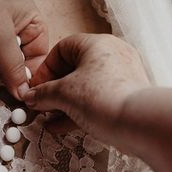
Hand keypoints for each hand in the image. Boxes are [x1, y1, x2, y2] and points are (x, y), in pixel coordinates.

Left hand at [0, 0, 47, 99]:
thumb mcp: (0, 37)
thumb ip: (13, 66)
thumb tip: (24, 94)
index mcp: (29, 16)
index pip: (41, 51)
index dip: (37, 73)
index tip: (30, 95)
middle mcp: (15, 24)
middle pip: (25, 58)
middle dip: (21, 77)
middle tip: (17, 100)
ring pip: (7, 61)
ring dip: (5, 77)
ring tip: (6, 96)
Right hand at [24, 33, 149, 148]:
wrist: (140, 124)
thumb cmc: (102, 99)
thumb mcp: (63, 94)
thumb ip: (43, 94)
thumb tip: (31, 97)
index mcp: (97, 44)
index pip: (62, 48)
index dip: (45, 69)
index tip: (36, 88)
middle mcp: (112, 55)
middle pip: (74, 69)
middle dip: (53, 90)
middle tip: (40, 105)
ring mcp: (121, 77)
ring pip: (85, 87)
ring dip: (63, 103)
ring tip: (48, 119)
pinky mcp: (126, 98)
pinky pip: (96, 100)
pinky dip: (78, 111)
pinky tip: (60, 127)